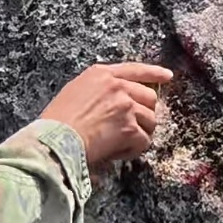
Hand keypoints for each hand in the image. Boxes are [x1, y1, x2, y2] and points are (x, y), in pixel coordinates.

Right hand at [40, 62, 173, 166]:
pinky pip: (144, 141)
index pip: (135, 69)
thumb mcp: (75, 92)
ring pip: (150, 120)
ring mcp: (125, 105)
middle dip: (145, 113)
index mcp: (101, 74)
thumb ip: (98, 91)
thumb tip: (116, 102)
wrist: (55, 139)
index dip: (154, 73)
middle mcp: (117, 86)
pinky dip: (133, 150)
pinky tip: (117, 153)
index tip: (167, 76)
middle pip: (149, 96)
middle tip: (134, 127)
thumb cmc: (56, 122)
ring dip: (139, 134)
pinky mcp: (130, 127)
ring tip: (120, 143)